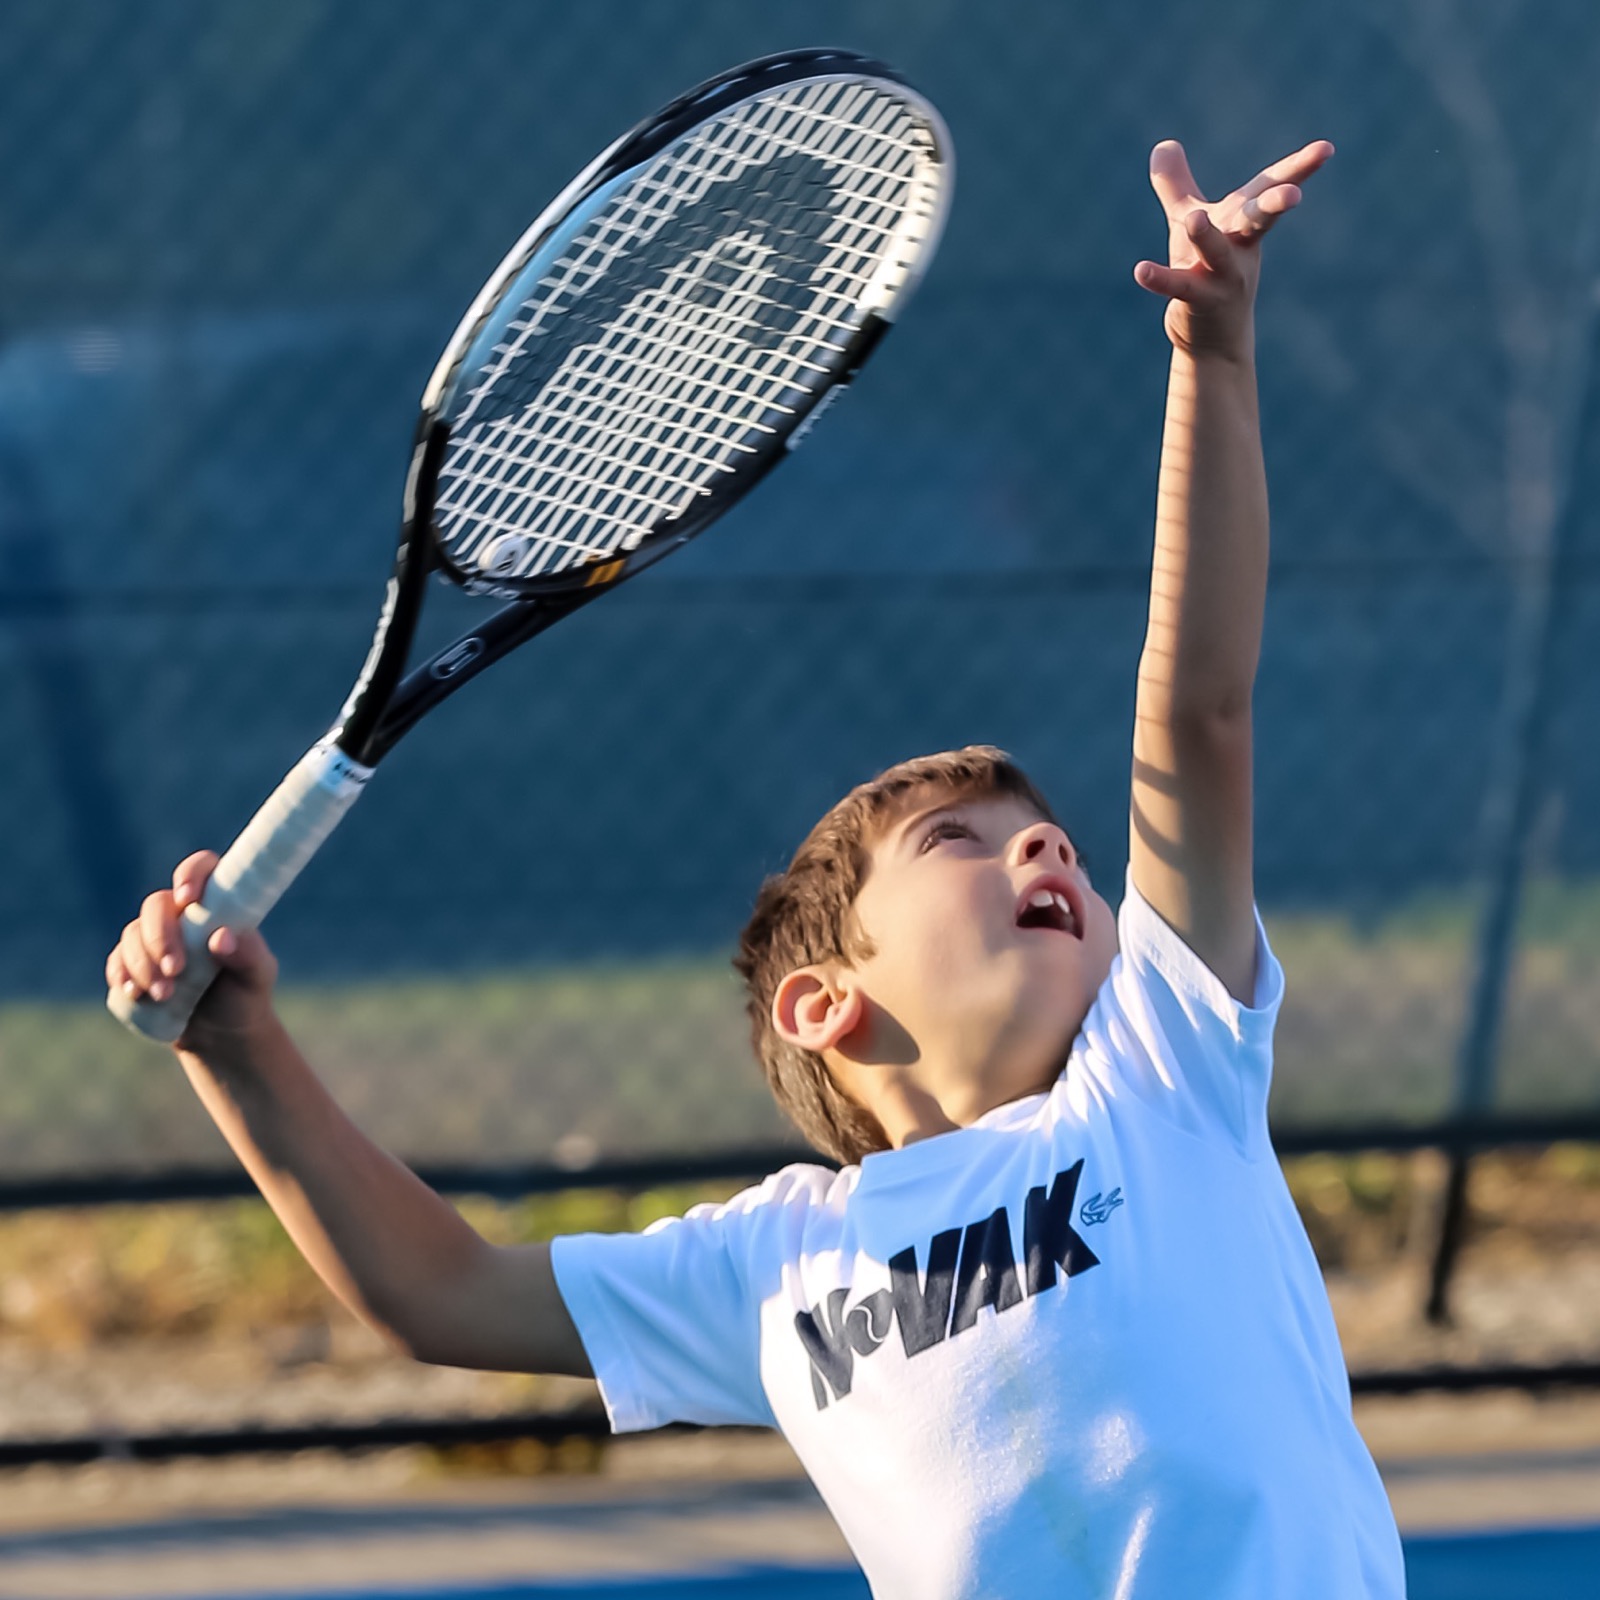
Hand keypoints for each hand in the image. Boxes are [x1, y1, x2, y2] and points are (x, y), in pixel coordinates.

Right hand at [106, 851, 279, 1048]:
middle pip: (156, 906)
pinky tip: (136, 993)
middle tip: (175, 969)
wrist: (221, 1034)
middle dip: (160, 937)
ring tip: (165, 995)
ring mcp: (152, 939)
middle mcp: (181, 916)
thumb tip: (222, 937)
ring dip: (143, 964)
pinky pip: (116, 962)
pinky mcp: (131, 965)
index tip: (188, 899)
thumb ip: (248, 955)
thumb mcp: (257, 977)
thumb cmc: (244, 994)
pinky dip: (123, 976)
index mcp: (215, 905)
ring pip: (132, 934)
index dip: (191, 875)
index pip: (201, 870)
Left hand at [1134, 138, 1332, 360]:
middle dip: (1274, 206)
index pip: (1269, 189)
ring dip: (1208, 236)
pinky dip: (1160, 279)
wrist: (1213, 339)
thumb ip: (1176, 185)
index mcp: (1243, 223)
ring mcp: (1222, 278)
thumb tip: (1163, 145)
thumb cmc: (1206, 271)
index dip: (1298, 168)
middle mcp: (1239, 248)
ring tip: (1196, 218)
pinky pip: (1178, 287)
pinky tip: (1141, 270)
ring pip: (1218, 254)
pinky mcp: (1197, 301)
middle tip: (1293, 195)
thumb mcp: (1189, 222)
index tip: (1327, 148)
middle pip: (1258, 220)